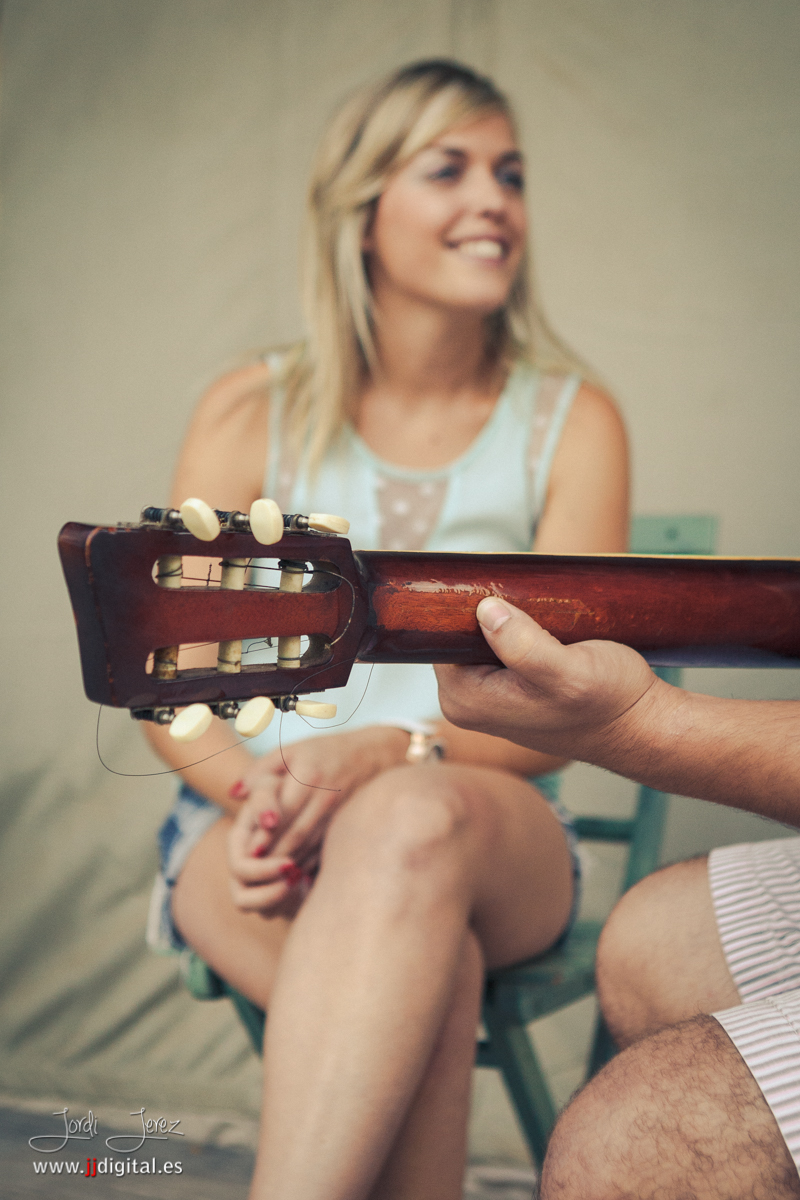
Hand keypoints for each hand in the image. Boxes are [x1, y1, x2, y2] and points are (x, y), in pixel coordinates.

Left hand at [226, 726, 407, 911]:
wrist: (372, 755)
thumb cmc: (323, 752)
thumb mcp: (289, 751)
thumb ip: (259, 771)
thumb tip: (234, 793)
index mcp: (309, 777)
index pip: (283, 813)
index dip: (265, 835)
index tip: (248, 852)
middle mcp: (325, 798)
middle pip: (296, 835)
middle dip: (273, 856)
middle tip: (253, 870)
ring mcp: (338, 815)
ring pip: (310, 847)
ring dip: (289, 865)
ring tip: (266, 878)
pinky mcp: (344, 827)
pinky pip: (322, 851)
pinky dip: (305, 865)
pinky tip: (290, 874)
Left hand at [435, 597, 656, 760]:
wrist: (639, 726)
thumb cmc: (608, 705)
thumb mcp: (568, 672)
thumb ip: (523, 644)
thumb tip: (485, 610)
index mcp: (466, 700)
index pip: (436, 636)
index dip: (459, 606)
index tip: (492, 585)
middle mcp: (466, 702)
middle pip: (454, 634)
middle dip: (483, 610)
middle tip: (524, 598)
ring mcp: (485, 697)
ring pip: (477, 637)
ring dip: (504, 618)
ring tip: (538, 612)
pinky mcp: (507, 689)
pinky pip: (496, 646)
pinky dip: (515, 629)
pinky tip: (542, 624)